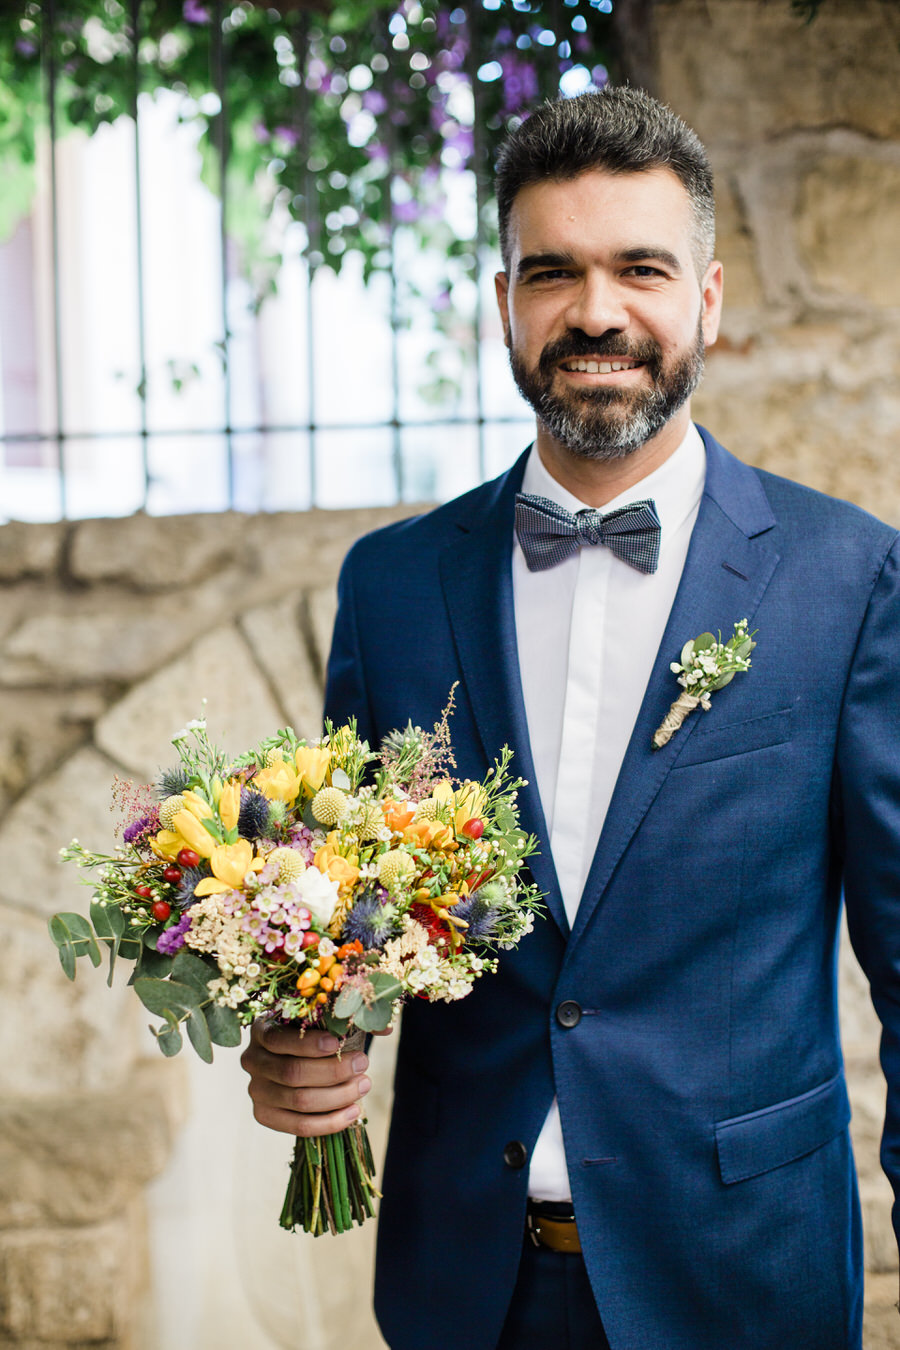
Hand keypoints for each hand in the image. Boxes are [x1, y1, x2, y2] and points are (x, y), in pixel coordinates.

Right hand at [240, 1019, 386, 1136]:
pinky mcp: (264, 1115)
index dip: (309, 1044)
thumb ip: (352, 1020)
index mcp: (261, 1030)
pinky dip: (330, 1122)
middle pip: (293, 1073)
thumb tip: (386, 1026)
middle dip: (333, 1071)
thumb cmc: (313, 1036)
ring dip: (338, 1096)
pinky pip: (299, 1126)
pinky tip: (354, 1111)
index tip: (337, 1043)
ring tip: (364, 1084)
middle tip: (363, 1063)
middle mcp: (252, 1061)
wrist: (295, 1060)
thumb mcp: (324, 1023)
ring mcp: (256, 1091)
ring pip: (299, 1101)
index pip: (279, 1040)